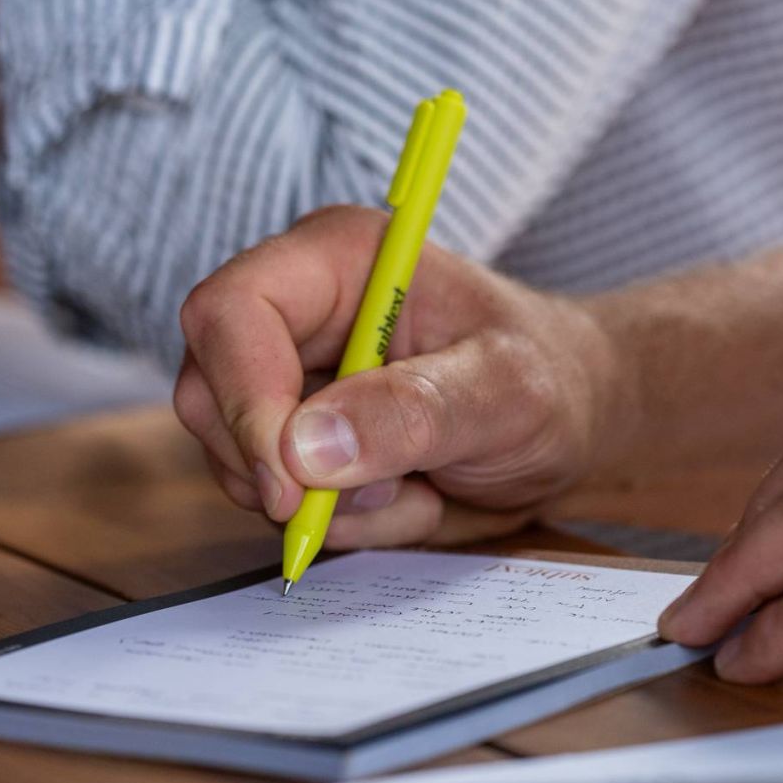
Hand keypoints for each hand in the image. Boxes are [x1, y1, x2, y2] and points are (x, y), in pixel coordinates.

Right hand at [174, 206, 620, 545]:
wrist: (571, 424)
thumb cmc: (550, 380)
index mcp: (337, 258)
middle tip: (382, 495)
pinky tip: (407, 495)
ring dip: (327, 505)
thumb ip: (415, 412)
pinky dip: (340, 523)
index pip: (231, 312)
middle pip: (210, 392)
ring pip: (234, 460)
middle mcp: (296, 309)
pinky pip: (273, 501)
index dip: (244, 399)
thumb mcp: (507, 392)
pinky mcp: (294, 437)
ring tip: (418, 485)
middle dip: (283, 469)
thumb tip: (306, 450)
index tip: (291, 484)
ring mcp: (288, 376)